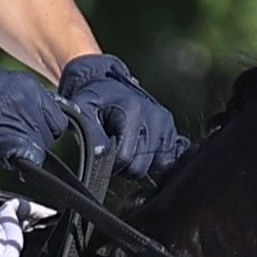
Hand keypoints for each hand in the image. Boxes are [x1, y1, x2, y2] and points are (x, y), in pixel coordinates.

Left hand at [57, 50, 188, 194]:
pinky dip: (154, 161)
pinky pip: (168, 163)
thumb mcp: (83, 109)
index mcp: (134, 111)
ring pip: (154, 168)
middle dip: (123, 165)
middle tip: (114, 148)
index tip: (103, 148)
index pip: (124, 158)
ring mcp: (167, 126)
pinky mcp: (174, 133)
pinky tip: (142, 149)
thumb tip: (101, 153)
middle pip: (139, 167)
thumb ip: (89, 130)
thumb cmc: (96, 101)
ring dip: (138, 163)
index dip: (109, 161)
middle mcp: (156, 118)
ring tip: (127, 145)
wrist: (112, 87)